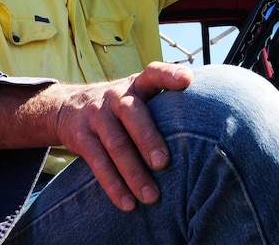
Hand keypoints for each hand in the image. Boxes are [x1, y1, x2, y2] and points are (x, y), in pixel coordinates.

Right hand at [53, 62, 192, 211]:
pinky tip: (128, 203)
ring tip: (151, 197)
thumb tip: (213, 122)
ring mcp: (96, 116)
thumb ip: (163, 104)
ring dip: (133, 172)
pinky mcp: (81, 137)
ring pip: (116, 144)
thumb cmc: (118, 107)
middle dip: (148, 139)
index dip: (169, 75)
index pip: (153, 73)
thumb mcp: (136, 95)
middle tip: (163, 163)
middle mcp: (115, 96)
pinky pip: (98, 162)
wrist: (65, 108)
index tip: (188, 80)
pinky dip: (114, 185)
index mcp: (136, 85)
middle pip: (133, 114)